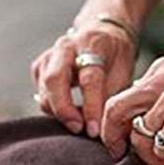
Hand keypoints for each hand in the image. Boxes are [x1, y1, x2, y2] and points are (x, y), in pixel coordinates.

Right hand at [31, 22, 135, 137]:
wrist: (101, 33)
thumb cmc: (115, 55)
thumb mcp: (124, 73)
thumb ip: (112, 99)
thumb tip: (107, 131)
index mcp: (93, 43)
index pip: (89, 78)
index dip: (91, 106)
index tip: (95, 130)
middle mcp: (66, 46)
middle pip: (55, 79)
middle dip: (64, 109)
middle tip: (77, 129)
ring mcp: (49, 56)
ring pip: (44, 90)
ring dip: (59, 112)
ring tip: (79, 124)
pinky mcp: (40, 67)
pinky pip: (40, 94)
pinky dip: (53, 108)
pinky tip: (69, 113)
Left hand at [101, 57, 163, 164]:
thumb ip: (161, 102)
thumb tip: (137, 127)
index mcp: (159, 71)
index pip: (124, 98)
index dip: (119, 124)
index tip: (124, 143)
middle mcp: (159, 80)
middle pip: (115, 110)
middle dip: (114, 137)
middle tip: (121, 154)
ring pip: (138, 136)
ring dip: (152, 157)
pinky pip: (159, 148)